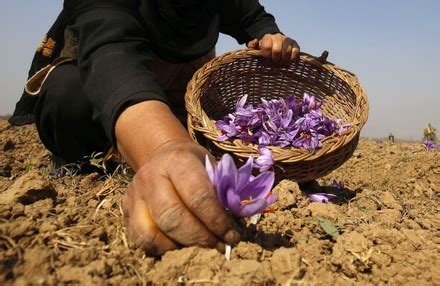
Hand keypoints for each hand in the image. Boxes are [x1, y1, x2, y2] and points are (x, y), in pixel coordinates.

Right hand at [122, 141, 240, 254]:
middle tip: (218, 244)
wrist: (162, 156)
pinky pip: (141, 240)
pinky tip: (180, 243)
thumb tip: (239, 220)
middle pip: (173, 217)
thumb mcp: (212, 166)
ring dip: (181, 246)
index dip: (217, 220)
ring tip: (200, 244)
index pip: (198, 196)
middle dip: (200, 237)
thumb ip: (225, 190)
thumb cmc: (194, 164)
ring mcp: (135, 194)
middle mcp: (151, 176)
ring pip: (152, 233)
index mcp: (178, 161)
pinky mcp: (126, 210)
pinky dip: (162, 248)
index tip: (232, 235)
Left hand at [247, 33, 299, 65]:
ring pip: (287, 52)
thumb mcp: (256, 48)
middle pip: (277, 51)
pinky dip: (291, 59)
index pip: (267, 47)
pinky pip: (295, 52)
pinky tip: (287, 63)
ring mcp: (287, 40)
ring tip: (279, 65)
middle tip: (273, 65)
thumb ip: (252, 45)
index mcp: (267, 38)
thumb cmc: (263, 49)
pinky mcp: (295, 44)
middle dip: (275, 60)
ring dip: (283, 61)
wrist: (274, 42)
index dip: (266, 57)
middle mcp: (278, 37)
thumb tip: (255, 41)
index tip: (266, 62)